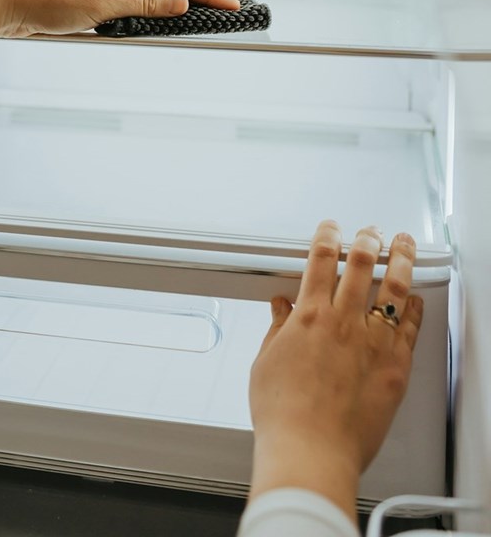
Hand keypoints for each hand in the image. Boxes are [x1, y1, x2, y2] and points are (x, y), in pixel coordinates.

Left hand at [0, 0, 238, 67]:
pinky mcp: (97, 0)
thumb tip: (181, 2)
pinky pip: (134, 8)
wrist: (6, 1)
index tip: (234, 4)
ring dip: (177, 8)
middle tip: (231, 11)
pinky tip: (165, 24)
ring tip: (208, 17)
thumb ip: (144, 6)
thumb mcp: (102, 6)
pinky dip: (153, 15)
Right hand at [248, 220, 422, 521]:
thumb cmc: (284, 415)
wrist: (311, 452)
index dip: (327, 236)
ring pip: (394, 288)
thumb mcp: (266, 363)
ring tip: (404, 244)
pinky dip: (414, 307)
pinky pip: (411, 328)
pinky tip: (415, 298)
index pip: (321, 259)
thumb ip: (277, 329)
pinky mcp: (395, 368)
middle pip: (363, 264)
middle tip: (371, 232)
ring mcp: (373, 343)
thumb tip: (280, 308)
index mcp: (309, 316)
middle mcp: (344, 322)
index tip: (330, 229)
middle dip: (368, 240)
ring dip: (401, 259)